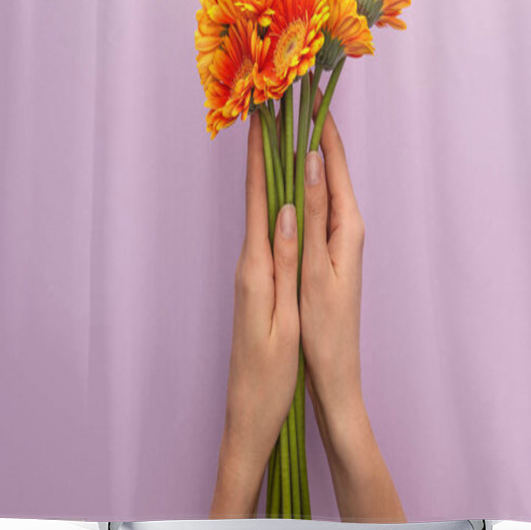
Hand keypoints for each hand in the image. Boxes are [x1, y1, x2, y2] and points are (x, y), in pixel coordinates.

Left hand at [210, 114, 299, 518]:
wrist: (247, 414)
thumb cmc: (270, 375)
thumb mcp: (282, 321)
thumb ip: (283, 263)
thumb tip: (283, 213)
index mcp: (257, 269)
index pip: (258, 201)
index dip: (260, 159)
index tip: (265, 120)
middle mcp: (249, 264)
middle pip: (255, 199)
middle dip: (263, 156)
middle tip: (271, 115)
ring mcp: (251, 273)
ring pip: (260, 212)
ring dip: (267, 176)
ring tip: (279, 143)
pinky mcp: (257, 284)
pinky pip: (264, 232)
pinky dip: (271, 205)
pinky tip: (280, 197)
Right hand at [300, 102, 405, 521]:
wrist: (336, 371)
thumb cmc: (325, 328)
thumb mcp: (316, 270)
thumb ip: (314, 215)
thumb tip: (310, 163)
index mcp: (348, 226)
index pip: (335, 165)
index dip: (321, 128)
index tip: (307, 95)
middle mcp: (348, 226)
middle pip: (330, 170)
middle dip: (313, 134)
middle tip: (293, 101)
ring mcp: (339, 238)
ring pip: (322, 186)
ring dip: (307, 156)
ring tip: (288, 127)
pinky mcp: (329, 251)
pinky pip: (316, 206)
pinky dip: (303, 185)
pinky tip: (288, 179)